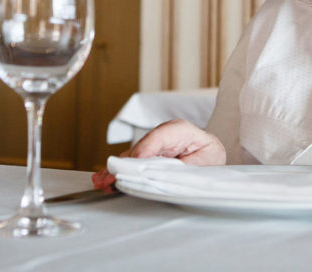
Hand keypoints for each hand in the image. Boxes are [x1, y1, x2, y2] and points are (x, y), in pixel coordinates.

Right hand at [92, 119, 225, 189]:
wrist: (209, 152)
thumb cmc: (209, 155)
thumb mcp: (206, 160)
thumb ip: (187, 165)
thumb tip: (170, 173)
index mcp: (179, 130)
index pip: (159, 137)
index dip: (145, 149)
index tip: (134, 161)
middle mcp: (162, 134)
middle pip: (139, 148)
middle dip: (125, 164)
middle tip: (110, 176)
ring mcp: (152, 144)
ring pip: (132, 156)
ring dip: (117, 170)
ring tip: (103, 181)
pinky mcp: (146, 154)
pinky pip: (131, 162)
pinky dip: (120, 172)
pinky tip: (106, 179)